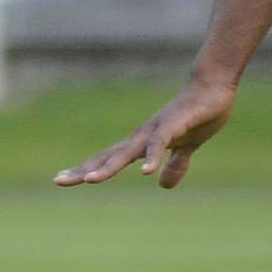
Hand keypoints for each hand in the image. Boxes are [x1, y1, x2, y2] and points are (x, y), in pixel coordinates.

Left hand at [54, 78, 235, 188]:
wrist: (213, 87)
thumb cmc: (197, 114)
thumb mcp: (186, 147)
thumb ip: (174, 165)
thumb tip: (163, 184)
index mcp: (140, 144)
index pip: (107, 160)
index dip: (85, 170)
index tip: (61, 180)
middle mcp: (140, 137)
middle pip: (107, 157)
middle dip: (84, 170)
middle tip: (58, 181)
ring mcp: (155, 130)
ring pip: (127, 152)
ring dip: (109, 167)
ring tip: (91, 181)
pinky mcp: (174, 125)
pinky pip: (159, 143)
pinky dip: (152, 158)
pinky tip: (146, 173)